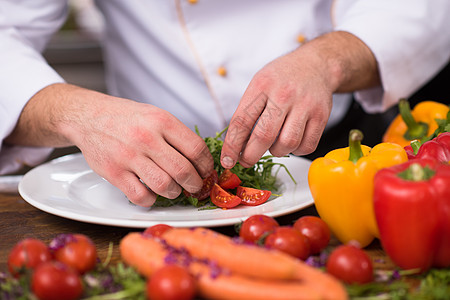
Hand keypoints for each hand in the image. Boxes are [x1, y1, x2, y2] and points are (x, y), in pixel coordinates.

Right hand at [7, 84, 214, 206]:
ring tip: (174, 190)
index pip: (196, 148)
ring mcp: (128, 156)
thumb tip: (201, 159)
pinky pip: (140, 196)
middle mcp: (146, 138)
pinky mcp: (113, 172)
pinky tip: (152, 193)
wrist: (89, 117)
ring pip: (164, 186)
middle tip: (195, 186)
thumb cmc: (127, 118)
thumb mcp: (156, 115)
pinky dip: (151, 200)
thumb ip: (176, 135)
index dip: (206, 165)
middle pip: (183, 170)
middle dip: (195, 184)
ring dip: (174, 193)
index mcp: (162, 121)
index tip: (206, 172)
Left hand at [221, 45, 333, 167]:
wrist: (315, 65)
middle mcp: (284, 94)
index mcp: (262, 86)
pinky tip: (291, 141)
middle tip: (246, 160)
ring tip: (274, 143)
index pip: (241, 121)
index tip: (227, 160)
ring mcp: (305, 105)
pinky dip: (296, 150)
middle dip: (251, 156)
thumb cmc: (281, 79)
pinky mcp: (321, 115)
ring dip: (276, 151)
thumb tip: (234, 147)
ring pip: (287, 144)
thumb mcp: (258, 85)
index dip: (232, 146)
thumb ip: (246, 112)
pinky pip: (306, 146)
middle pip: (264, 136)